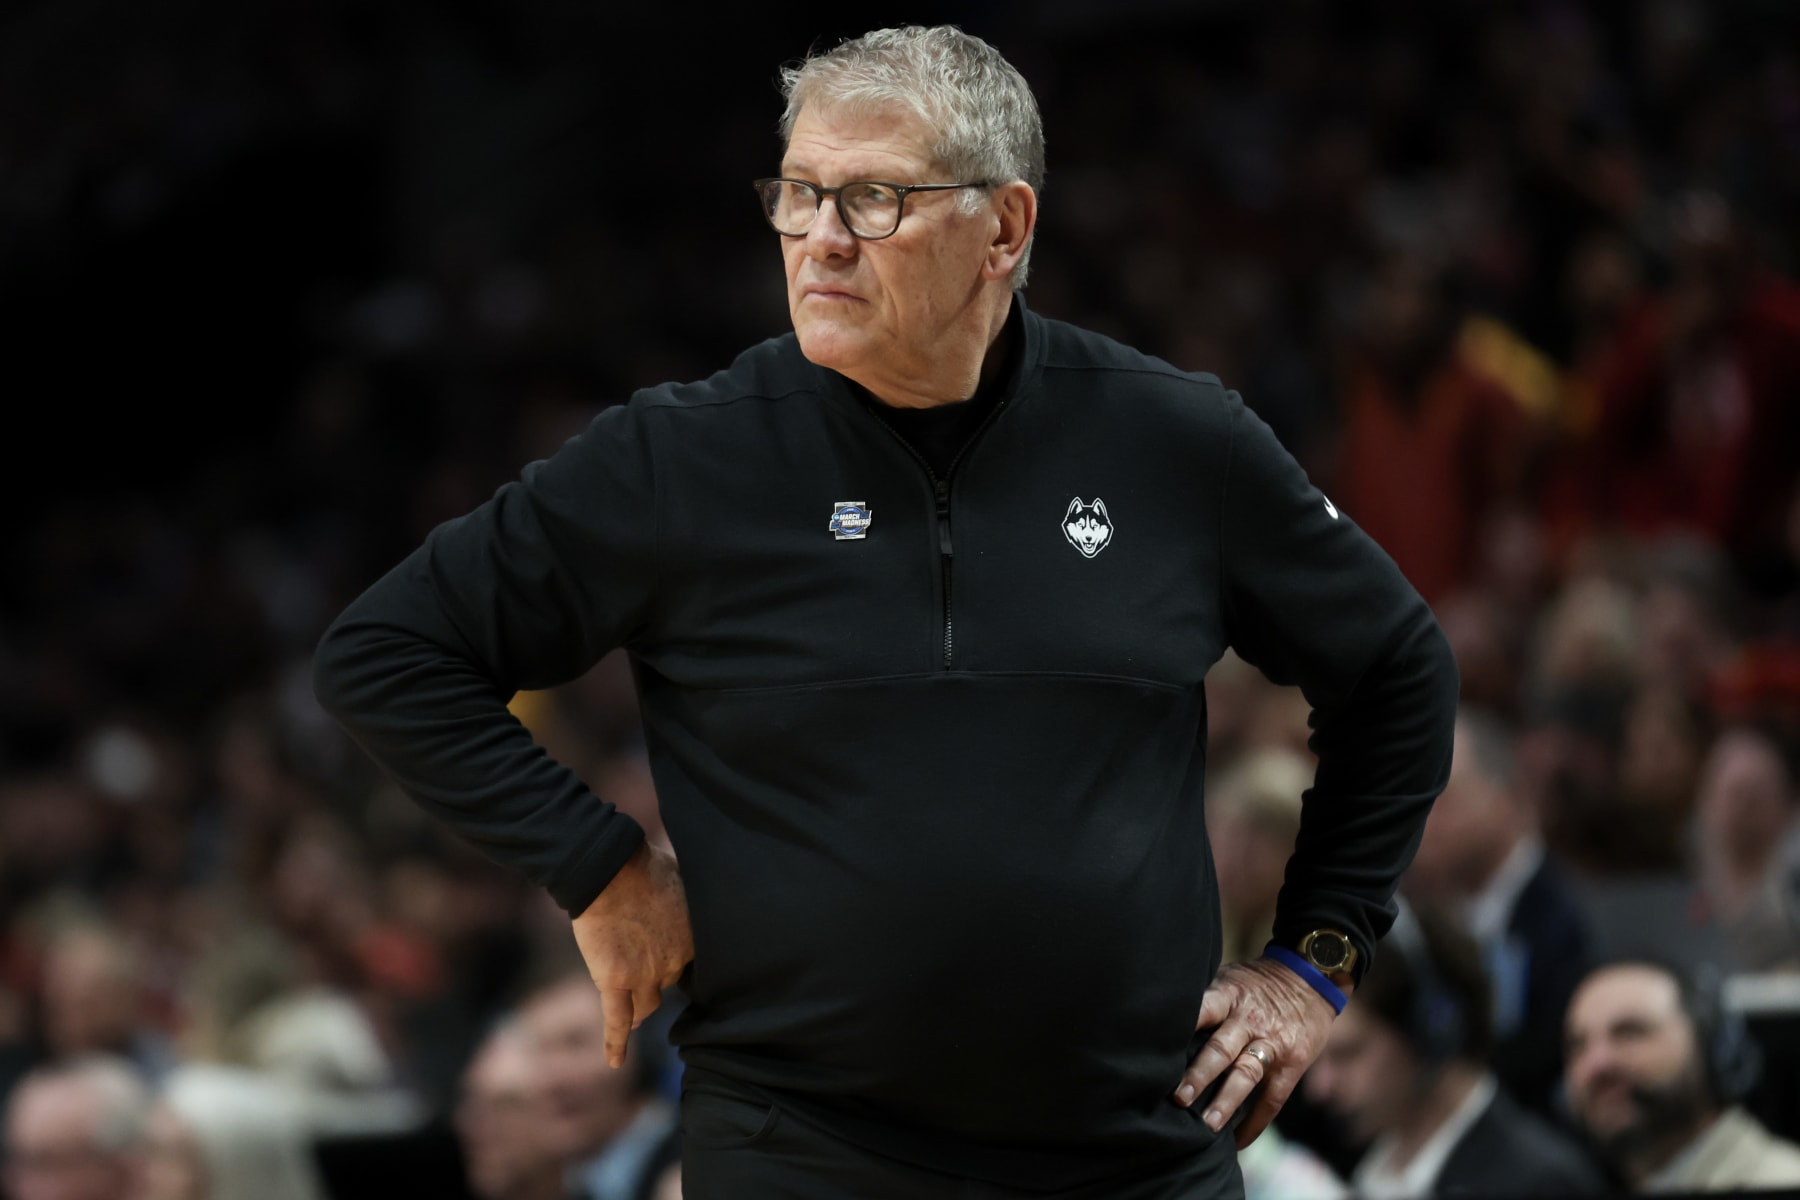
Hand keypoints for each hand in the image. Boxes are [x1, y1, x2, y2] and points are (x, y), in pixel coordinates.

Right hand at [570, 841, 693, 1068]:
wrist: (608, 869)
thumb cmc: (644, 867)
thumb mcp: (683, 881)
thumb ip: (690, 903)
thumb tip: (704, 896)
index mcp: (693, 941)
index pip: (690, 965)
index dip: (676, 960)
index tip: (671, 957)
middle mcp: (674, 964)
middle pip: (666, 982)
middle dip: (655, 975)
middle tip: (643, 962)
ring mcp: (644, 975)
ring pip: (646, 1005)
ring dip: (640, 1005)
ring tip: (633, 1010)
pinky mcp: (614, 981)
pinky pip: (617, 1020)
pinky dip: (615, 1043)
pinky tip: (615, 1062)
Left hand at [1172, 957, 1340, 1148]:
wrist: (1310, 978)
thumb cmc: (1256, 982)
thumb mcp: (1230, 978)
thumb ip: (1205, 1000)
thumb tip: (1161, 1022)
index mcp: (1229, 995)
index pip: (1203, 1010)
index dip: (1183, 1028)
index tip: (1159, 1049)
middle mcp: (1248, 1020)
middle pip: (1221, 1048)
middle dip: (1199, 1075)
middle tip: (1178, 1098)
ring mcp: (1272, 1043)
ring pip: (1246, 1074)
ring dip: (1226, 1101)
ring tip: (1207, 1126)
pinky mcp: (1291, 1063)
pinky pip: (1273, 1098)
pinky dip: (1255, 1122)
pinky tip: (1237, 1140)